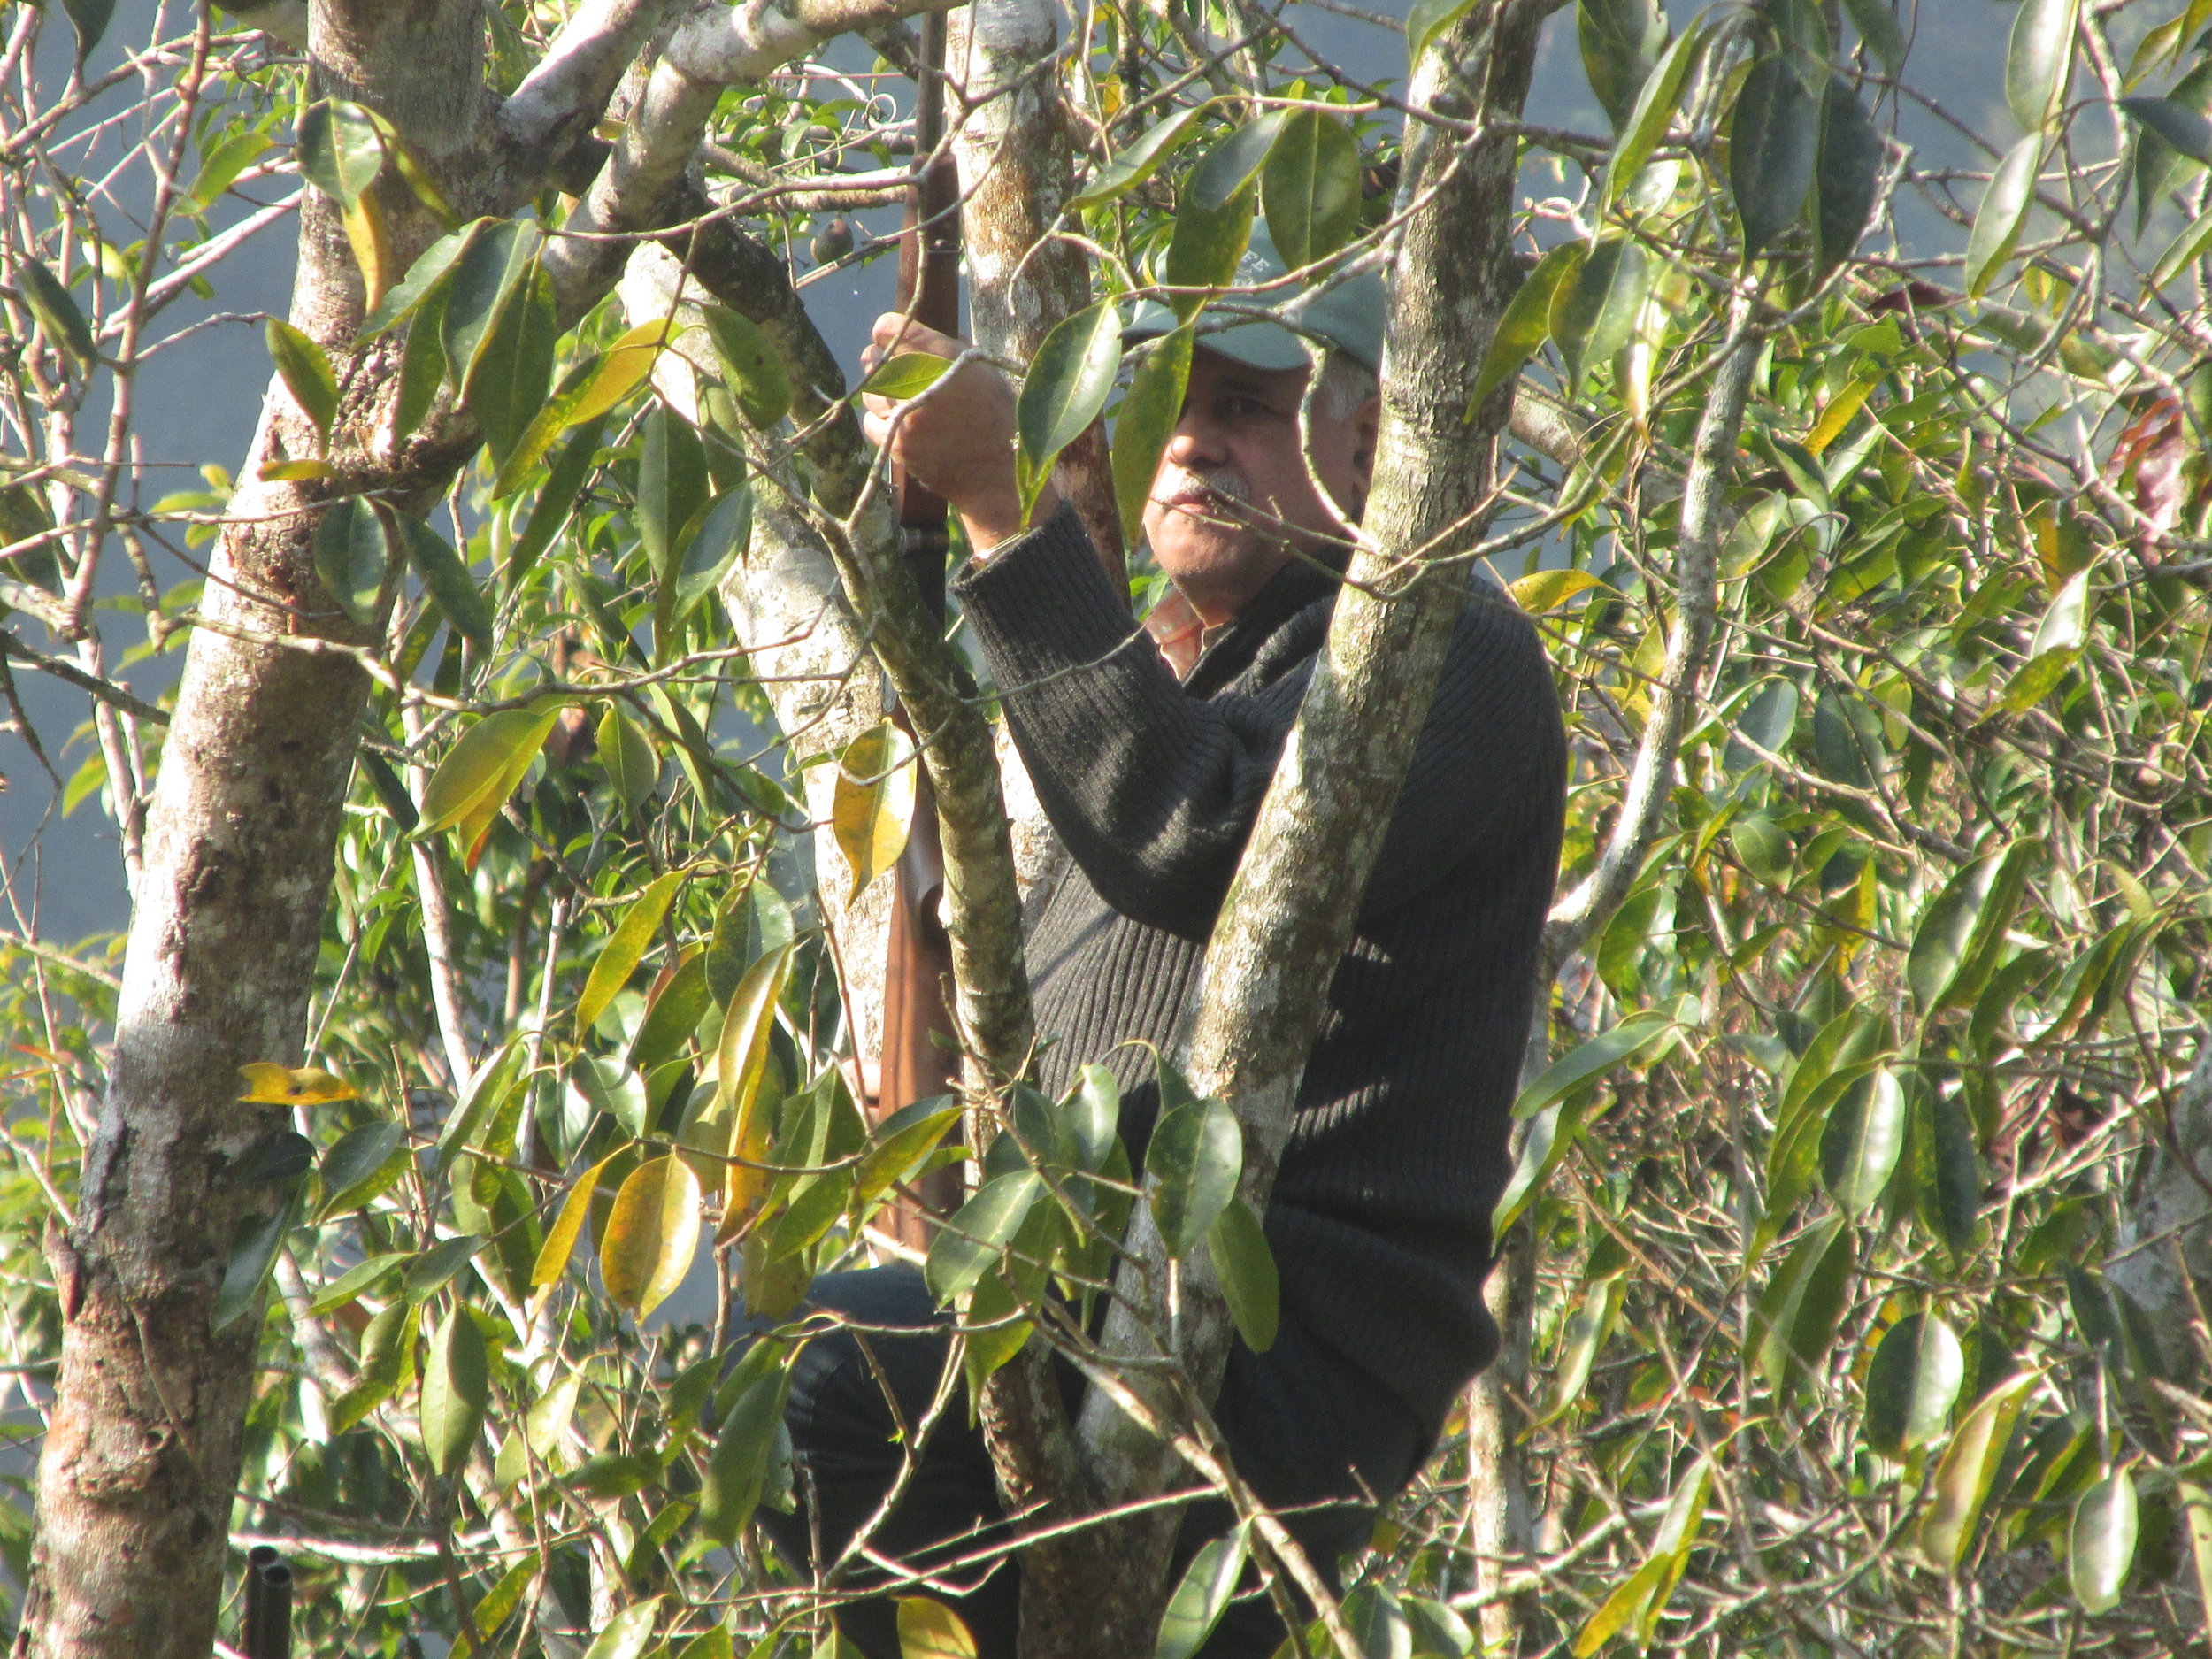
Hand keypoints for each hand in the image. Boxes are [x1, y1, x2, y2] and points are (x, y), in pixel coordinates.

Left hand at [859, 314, 1057, 551]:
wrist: (999, 472)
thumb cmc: (998, 418)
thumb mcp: (985, 372)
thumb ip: (952, 349)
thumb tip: (925, 335)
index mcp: (944, 356)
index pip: (887, 328)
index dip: (886, 331)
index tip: (889, 338)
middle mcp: (921, 381)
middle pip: (873, 359)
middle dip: (883, 363)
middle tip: (898, 374)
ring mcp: (906, 414)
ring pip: (871, 393)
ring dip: (883, 396)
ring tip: (905, 404)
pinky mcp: (898, 442)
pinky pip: (872, 423)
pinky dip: (883, 423)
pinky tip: (902, 426)